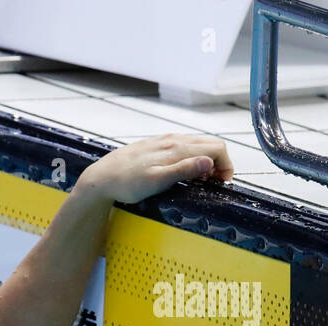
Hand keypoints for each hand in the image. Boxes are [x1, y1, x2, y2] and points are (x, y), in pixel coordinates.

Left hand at [75, 134, 233, 204]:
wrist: (101, 178)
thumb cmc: (127, 184)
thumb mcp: (157, 182)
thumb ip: (184, 170)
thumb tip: (210, 162)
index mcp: (177, 148)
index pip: (216, 148)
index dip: (226, 165)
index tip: (221, 183)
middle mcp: (173, 140)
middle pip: (210, 144)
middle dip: (219, 162)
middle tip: (213, 183)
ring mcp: (164, 140)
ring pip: (197, 144)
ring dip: (206, 160)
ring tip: (199, 180)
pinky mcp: (156, 144)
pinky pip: (183, 146)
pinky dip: (192, 156)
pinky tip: (182, 171)